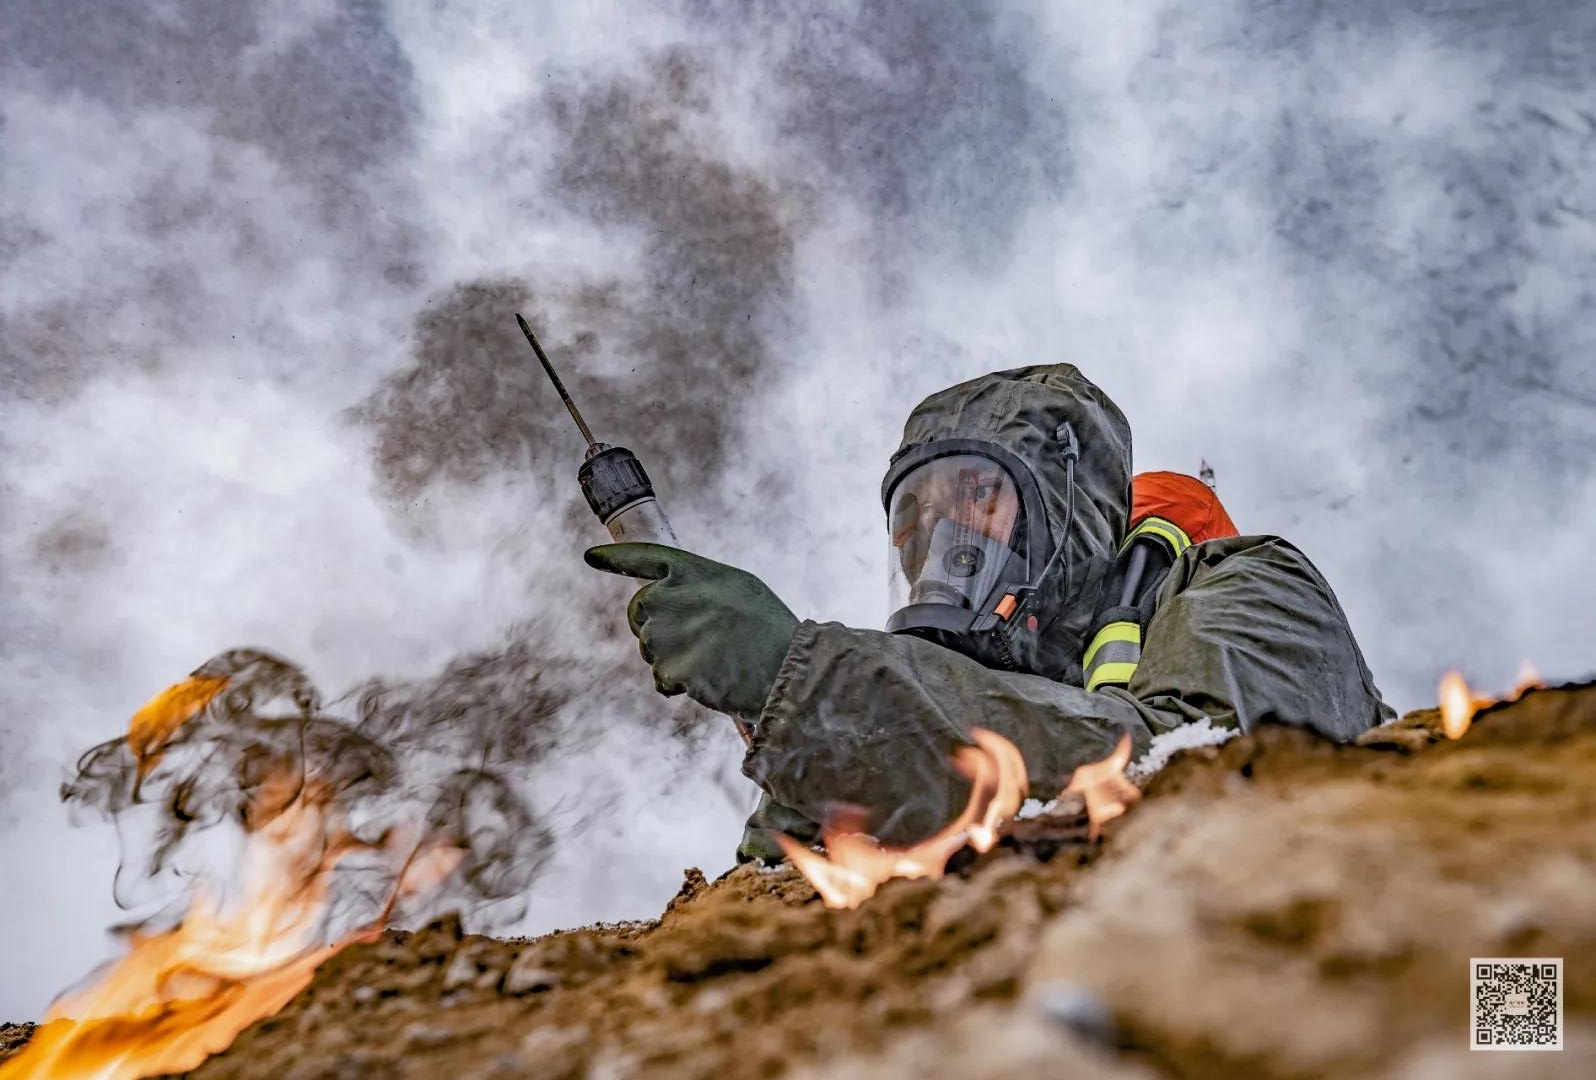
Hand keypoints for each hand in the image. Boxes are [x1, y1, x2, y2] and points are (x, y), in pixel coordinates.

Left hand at [584, 543, 799, 718]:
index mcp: (690, 570)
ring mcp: (664, 634)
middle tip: (694, 638)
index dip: (614, 558)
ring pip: (649, 648)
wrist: (785, 665)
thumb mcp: (736, 587)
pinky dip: (679, 684)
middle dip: (654, 626)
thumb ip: (696, 586)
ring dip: (672, 657)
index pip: (642, 557)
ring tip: (714, 658)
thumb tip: (667, 600)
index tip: (591, 557)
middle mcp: (669, 597)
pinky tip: (710, 679)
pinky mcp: (667, 669)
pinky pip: (661, 679)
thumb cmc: (767, 626)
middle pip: (638, 611)